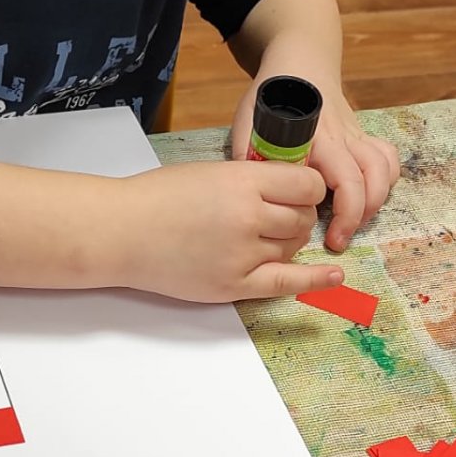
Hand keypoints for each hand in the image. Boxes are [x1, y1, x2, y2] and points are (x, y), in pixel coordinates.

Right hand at [113, 160, 345, 302]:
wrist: (120, 231)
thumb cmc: (158, 198)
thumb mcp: (210, 172)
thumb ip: (252, 181)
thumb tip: (291, 192)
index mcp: (242, 181)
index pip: (306, 184)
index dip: (307, 188)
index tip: (298, 192)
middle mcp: (248, 217)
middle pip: (302, 219)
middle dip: (296, 216)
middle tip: (273, 216)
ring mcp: (242, 254)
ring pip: (292, 248)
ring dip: (288, 242)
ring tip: (260, 237)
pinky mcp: (232, 285)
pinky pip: (285, 283)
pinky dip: (314, 281)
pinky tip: (335, 277)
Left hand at [232, 80, 399, 253]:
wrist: (300, 61)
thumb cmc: (272, 93)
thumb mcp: (250, 119)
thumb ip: (247, 151)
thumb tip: (243, 190)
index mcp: (316, 138)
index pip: (345, 179)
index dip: (344, 213)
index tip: (332, 238)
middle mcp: (343, 138)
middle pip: (371, 178)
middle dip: (361, 215)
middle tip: (340, 240)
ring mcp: (356, 135)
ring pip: (384, 168)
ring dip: (377, 198)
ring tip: (357, 220)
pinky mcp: (362, 135)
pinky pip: (386, 157)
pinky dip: (386, 178)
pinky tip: (370, 195)